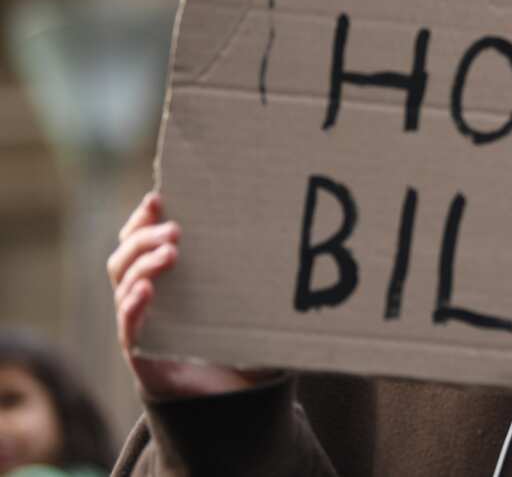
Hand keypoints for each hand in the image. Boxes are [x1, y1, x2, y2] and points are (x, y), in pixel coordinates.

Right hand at [108, 191, 267, 399]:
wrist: (229, 402)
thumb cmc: (239, 343)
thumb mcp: (251, 304)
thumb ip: (264, 280)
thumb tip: (301, 242)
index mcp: (165, 280)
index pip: (139, 241)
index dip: (143, 218)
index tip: (159, 196)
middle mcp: (144, 298)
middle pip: (124, 257)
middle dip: (143, 236)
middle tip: (175, 227)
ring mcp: (138, 326)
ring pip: (123, 285)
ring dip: (143, 264)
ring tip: (171, 252)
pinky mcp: (141, 355)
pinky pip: (128, 327)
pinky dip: (133, 306)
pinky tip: (147, 291)